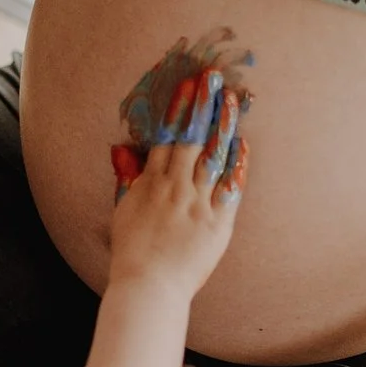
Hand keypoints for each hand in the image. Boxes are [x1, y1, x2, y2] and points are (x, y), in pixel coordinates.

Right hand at [107, 73, 245, 295]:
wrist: (149, 287)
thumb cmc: (133, 252)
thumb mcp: (123, 211)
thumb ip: (126, 179)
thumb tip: (123, 150)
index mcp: (151, 184)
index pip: (167, 137)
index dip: (179, 109)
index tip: (187, 85)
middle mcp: (175, 188)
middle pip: (192, 139)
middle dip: (202, 106)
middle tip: (212, 79)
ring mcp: (198, 204)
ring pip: (213, 156)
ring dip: (223, 125)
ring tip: (232, 100)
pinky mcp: (217, 223)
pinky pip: (229, 188)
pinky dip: (236, 165)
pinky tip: (243, 143)